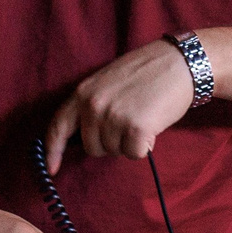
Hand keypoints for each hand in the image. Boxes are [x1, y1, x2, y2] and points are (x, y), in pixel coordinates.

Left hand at [44, 39, 198, 172]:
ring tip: (142, 116)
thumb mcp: (107, 82)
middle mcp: (93, 105)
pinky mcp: (135, 129)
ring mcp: (113, 117)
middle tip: (129, 121)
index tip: (52, 169)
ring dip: (129, 142)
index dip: (52, 151)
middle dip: (109, 143)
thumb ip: (91, 105)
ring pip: (115, 152)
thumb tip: (83, 137)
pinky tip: (152, 124)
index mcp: (83, 92)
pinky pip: (135, 154)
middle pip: (92, 148)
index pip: (58, 127)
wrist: (179, 63)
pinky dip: (145, 146)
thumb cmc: (147, 72)